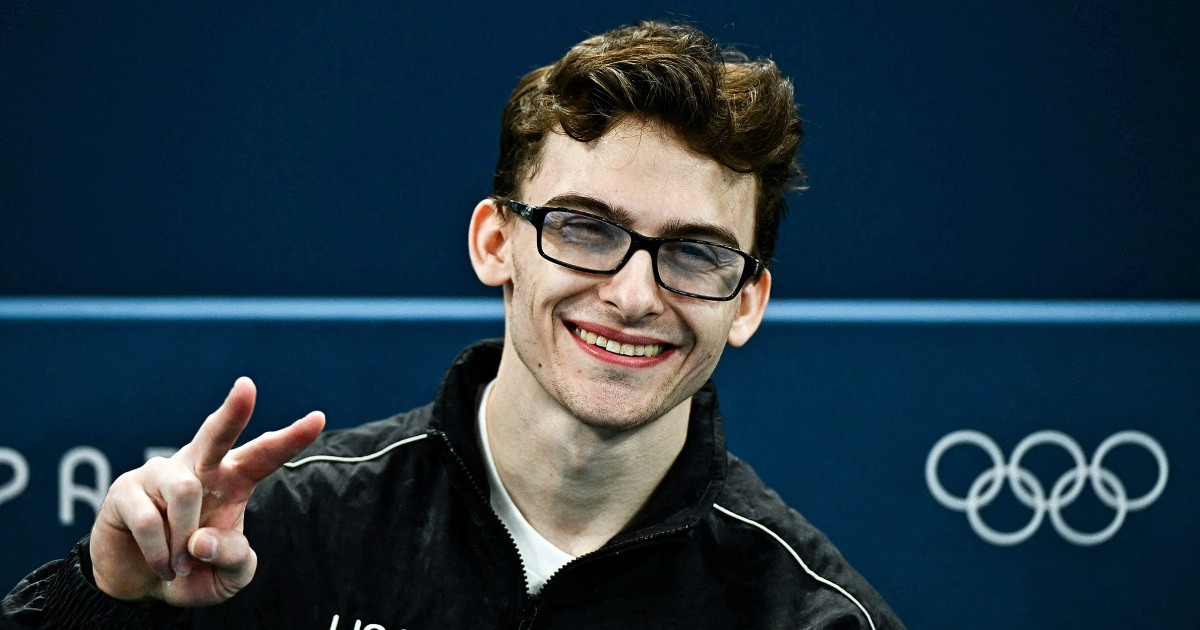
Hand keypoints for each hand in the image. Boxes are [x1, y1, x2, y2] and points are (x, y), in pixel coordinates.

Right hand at [89, 377, 324, 605]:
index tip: (319, 418)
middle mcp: (198, 469)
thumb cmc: (195, 572)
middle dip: (233, 411)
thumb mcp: (229, 575)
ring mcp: (159, 474)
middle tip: (247, 387)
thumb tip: (201, 540)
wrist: (143, 589)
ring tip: (179, 566)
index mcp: (233, 481)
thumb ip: (233, 558)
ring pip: (184, 491)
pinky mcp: (125, 490)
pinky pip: (149, 519)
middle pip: (217, 433)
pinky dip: (160, 552)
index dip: (291, 438)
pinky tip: (161, 565)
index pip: (264, 455)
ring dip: (183, 539)